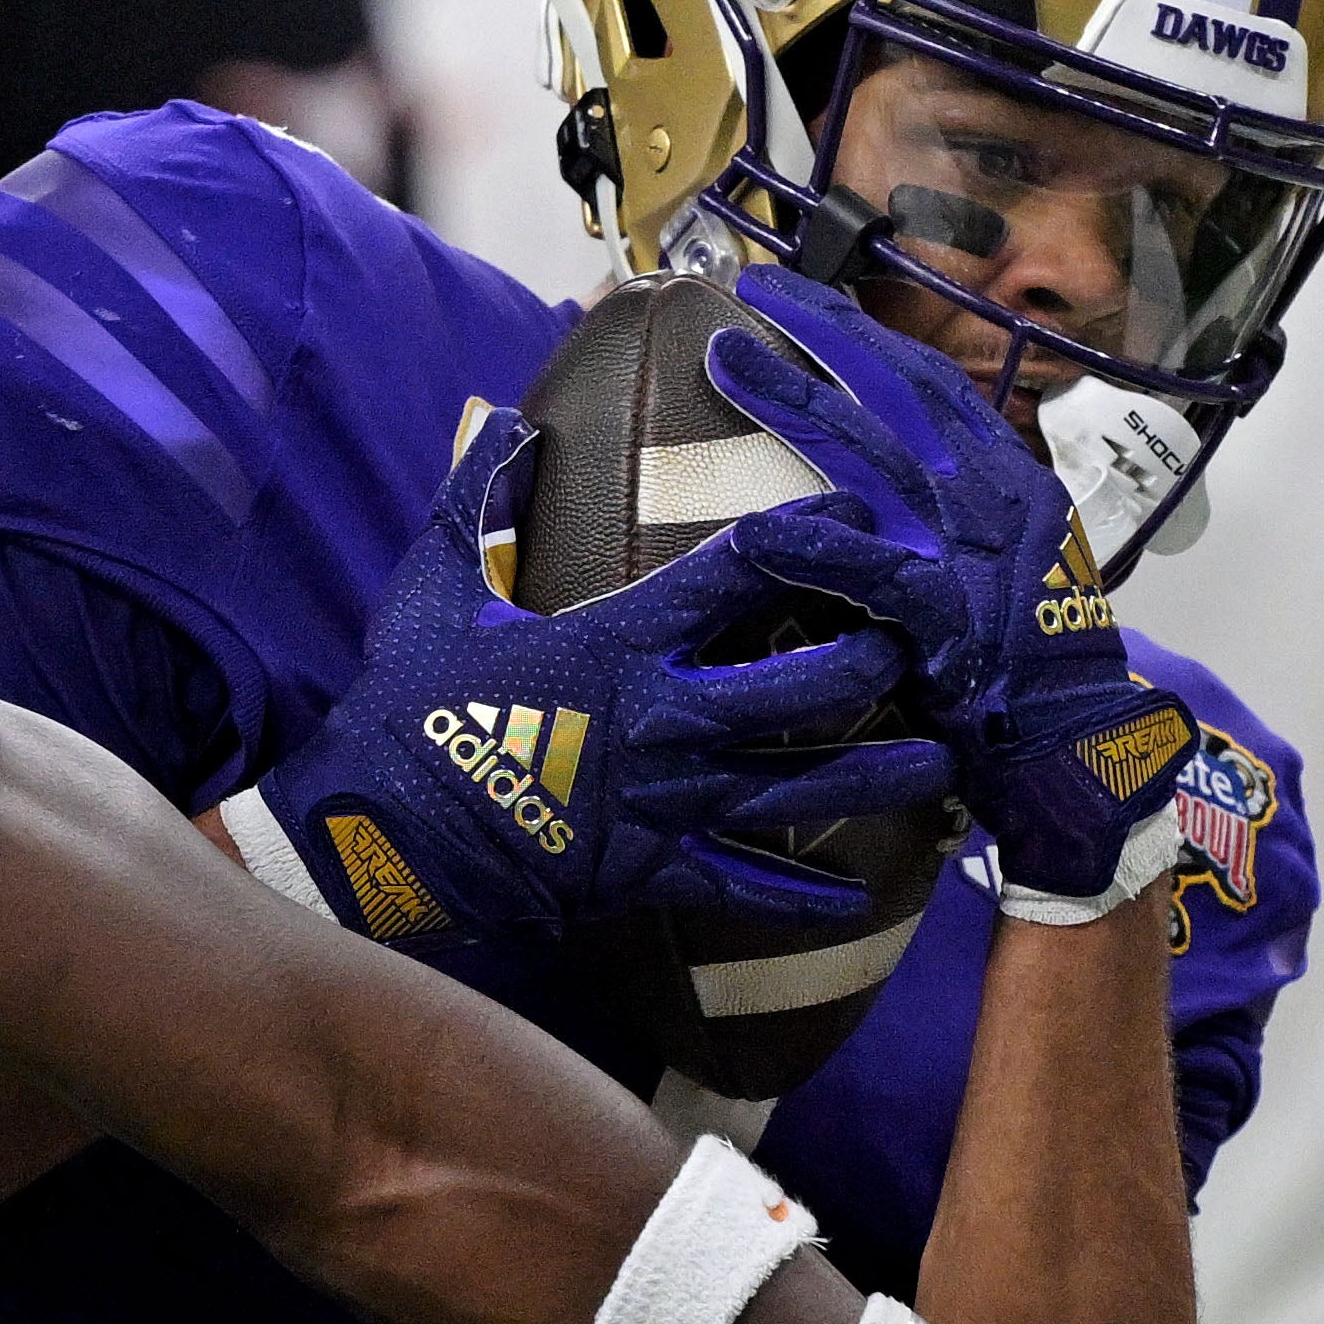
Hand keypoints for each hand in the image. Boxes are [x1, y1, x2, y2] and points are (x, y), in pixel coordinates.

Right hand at [250, 414, 955, 939]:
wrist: (380, 833)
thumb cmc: (406, 710)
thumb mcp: (431, 590)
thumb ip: (480, 502)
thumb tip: (505, 424)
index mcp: (620, 639)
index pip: (740, 571)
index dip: (813, 537)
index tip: (865, 517)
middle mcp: (664, 717)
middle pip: (807, 685)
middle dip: (877, 662)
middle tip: (924, 646)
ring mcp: (666, 799)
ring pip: (802, 784)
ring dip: (881, 775)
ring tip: (944, 762)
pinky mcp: (651, 868)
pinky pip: (746, 886)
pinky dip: (804, 899)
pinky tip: (860, 898)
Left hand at [704, 278, 1192, 916]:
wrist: (1075, 745)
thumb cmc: (1023, 665)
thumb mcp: (990, 566)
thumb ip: (940, 519)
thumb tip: (875, 481)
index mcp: (1005, 479)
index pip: (927, 384)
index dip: (862, 336)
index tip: (802, 299)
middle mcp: (992, 496)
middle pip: (900, 390)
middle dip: (824, 332)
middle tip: (750, 288)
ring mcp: (972, 550)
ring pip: (876, 455)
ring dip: (797, 403)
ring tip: (725, 359)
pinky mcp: (950, 616)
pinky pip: (874, 574)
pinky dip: (818, 548)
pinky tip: (756, 529)